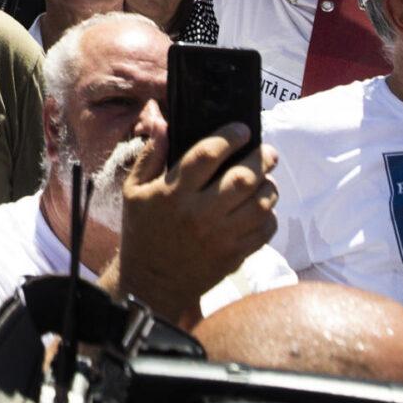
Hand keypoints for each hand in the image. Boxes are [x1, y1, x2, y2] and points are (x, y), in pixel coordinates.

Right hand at [113, 124, 279, 326]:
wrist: (151, 282)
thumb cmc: (142, 230)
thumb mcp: (133, 190)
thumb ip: (151, 155)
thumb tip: (161, 120)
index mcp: (173, 193)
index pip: (207, 155)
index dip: (229, 137)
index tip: (242, 129)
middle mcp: (199, 213)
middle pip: (243, 177)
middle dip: (261, 158)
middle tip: (267, 151)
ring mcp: (220, 236)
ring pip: (260, 204)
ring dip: (269, 186)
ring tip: (266, 179)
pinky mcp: (234, 255)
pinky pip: (265, 230)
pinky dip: (269, 215)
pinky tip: (261, 208)